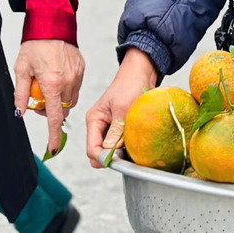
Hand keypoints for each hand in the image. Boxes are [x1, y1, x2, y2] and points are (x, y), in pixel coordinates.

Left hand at [14, 39, 84, 157]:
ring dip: (60, 101)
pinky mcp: (81, 68)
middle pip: (63, 111)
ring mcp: (77, 75)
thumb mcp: (21, 69)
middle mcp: (67, 82)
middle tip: (39, 101)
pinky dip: (66, 88)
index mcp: (52, 83)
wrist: (52, 23)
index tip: (53, 149)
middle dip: (52, 113)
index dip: (54, 136)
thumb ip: (21, 93)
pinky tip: (57, 76)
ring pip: (70, 101)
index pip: (55, 117)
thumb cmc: (35, 44)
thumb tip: (20, 112)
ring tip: (48, 87)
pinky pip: (75, 87)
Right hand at [85, 48, 158, 167]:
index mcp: (94, 120)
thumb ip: (115, 132)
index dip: (104, 158)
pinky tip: (137, 144)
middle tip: (128, 154)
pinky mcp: (120, 129)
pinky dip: (127, 148)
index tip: (120, 159)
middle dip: (112, 157)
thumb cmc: (130, 85)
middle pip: (99, 153)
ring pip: (110, 151)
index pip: (92, 149)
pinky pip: (120, 146)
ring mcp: (109, 128)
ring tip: (134, 147)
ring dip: (121, 153)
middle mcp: (99, 126)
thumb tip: (110, 152)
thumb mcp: (122, 109)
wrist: (141, 72)